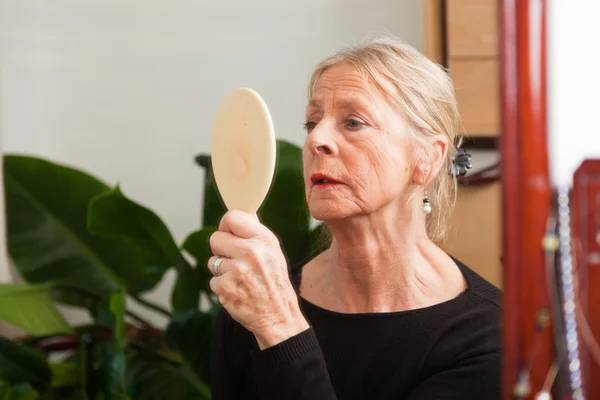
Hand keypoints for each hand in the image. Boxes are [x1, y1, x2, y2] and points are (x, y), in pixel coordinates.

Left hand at [207, 210, 309, 348]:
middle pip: (215, 238)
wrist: (278, 316)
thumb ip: (254, 234)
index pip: (232, 217)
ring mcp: (237, 270)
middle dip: (221, 249)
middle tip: (235, 260)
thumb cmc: (274, 282)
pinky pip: (213, 280)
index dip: (226, 226)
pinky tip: (237, 291)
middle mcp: (251, 252)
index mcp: (264, 240)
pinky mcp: (225, 287)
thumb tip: (236, 216)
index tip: (229, 233)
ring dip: (222, 270)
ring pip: (212, 261)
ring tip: (241, 279)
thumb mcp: (273, 252)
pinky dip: (222, 287)